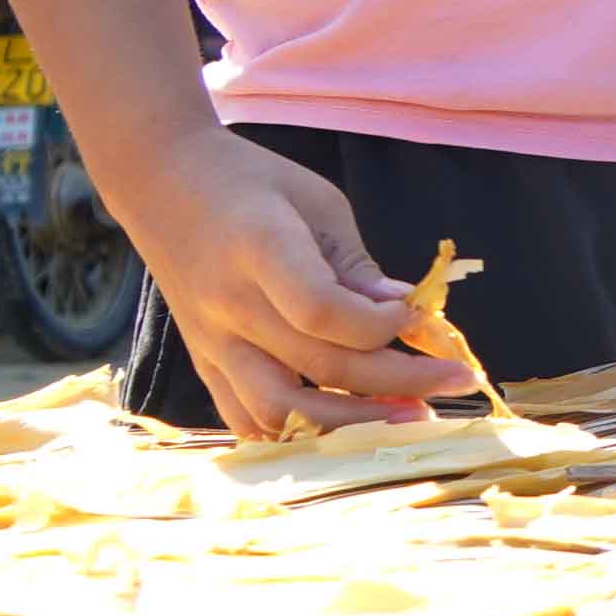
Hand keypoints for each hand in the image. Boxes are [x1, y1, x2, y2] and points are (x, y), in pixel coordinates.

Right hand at [127, 131, 428, 438]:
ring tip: (407, 416)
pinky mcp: (203, 360)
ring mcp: (211, 340)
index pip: (323, 311)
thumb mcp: (315, 200)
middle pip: (319, 366)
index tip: (417, 318)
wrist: (160, 180)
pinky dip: (294, 434)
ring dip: (350, 422)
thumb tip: (402, 312)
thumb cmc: (250, 181)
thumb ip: (354, 264)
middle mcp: (231, 304)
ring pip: (279, 409)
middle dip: (399, 382)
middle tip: (455, 381)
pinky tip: (343, 432)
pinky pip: (244, 418)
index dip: (380, 326)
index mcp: (261, 249)